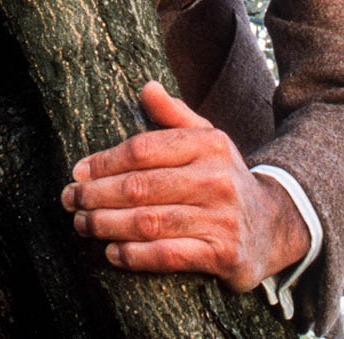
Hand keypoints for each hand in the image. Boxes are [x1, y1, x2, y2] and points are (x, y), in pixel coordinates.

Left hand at [61, 80, 307, 292]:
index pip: (143, 149)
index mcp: (208, 144)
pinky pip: (168, 255)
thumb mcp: (208, 140)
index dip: (104, 161)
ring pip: (149, 222)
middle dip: (97, 195)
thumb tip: (147, 88)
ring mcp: (221, 218)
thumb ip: (174, 116)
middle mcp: (216, 179)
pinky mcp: (223, 254)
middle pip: (140, 187)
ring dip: (107, 225)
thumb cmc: (224, 179)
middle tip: (69, 201)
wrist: (274, 226)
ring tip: (82, 225)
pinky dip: (134, 256)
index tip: (78, 172)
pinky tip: (112, 253)